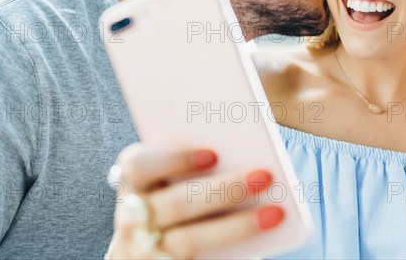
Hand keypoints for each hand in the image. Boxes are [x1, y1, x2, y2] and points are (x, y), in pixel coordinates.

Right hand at [106, 143, 283, 258]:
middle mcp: (131, 217)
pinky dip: (234, 247)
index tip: (214, 154)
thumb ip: (197, 166)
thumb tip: (245, 154)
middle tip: (264, 175)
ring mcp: (142, 250)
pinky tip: (264, 235)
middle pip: (175, 203)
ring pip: (187, 240)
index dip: (175, 158)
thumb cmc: (175, 202)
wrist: (152, 249)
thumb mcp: (173, 180)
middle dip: (224, 189)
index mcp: (133, 182)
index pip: (138, 165)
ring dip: (235, 226)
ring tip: (274, 212)